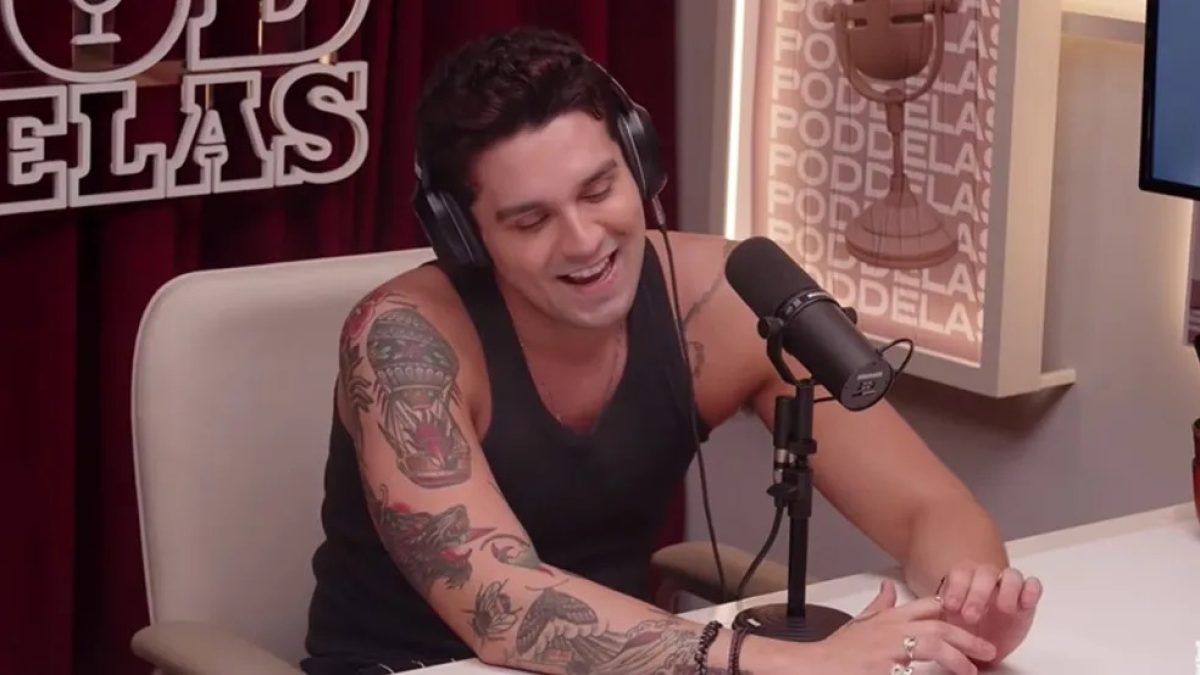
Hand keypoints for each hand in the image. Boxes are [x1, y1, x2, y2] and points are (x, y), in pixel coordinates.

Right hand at [807, 579, 995, 674]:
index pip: (928, 606)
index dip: (954, 613)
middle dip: (967, 637)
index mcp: (889, 619)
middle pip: (939, 626)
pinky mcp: (884, 669)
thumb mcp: (859, 623)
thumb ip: (879, 606)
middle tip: (987, 650)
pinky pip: (914, 673)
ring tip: (970, 670)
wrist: (815, 666)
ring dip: (956, 657)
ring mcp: (889, 650)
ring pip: (933, 645)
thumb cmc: (837, 651)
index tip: (972, 623)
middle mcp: (892, 631)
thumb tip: (888, 587)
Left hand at [937, 563, 1042, 664]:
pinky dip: (1031, 590)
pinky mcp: (1027, 600)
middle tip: (971, 616)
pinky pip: (1033, 585)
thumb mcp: (946, 624)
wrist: (981, 648)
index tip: (951, 606)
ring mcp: (1008, 588)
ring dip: (1007, 589)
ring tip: (1003, 609)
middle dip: (978, 593)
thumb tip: (928, 613)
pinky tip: (1024, 604)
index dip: (956, 587)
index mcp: (964, 581)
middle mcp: (986, 580)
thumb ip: (938, 615)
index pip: (960, 573)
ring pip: (1011, 575)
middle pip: (984, 573)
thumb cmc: (962, 631)